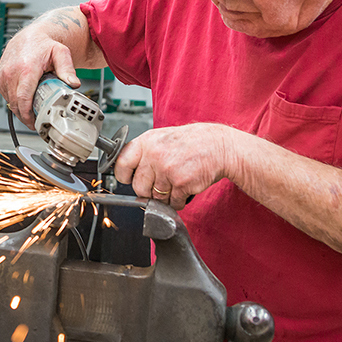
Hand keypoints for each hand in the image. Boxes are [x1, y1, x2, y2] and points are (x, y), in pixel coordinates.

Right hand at [0, 30, 80, 130]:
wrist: (29, 37)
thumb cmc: (44, 45)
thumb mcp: (61, 54)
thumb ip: (68, 70)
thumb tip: (74, 84)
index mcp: (26, 68)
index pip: (23, 98)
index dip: (27, 115)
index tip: (35, 123)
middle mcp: (11, 72)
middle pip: (16, 104)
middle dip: (25, 117)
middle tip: (36, 122)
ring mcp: (3, 76)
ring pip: (10, 102)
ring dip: (20, 109)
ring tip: (32, 110)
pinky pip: (5, 96)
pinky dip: (14, 101)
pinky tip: (24, 100)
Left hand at [114, 123, 247, 206]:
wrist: (220, 147)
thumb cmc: (192, 142)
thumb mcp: (163, 138)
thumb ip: (145, 154)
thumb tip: (128, 173)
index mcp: (147, 142)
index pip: (121, 163)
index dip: (124, 176)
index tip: (128, 179)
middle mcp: (155, 155)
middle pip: (139, 187)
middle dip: (148, 190)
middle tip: (161, 183)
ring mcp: (167, 170)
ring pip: (155, 198)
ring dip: (165, 197)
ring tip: (176, 182)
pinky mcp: (181, 184)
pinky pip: (172, 203)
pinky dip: (178, 201)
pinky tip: (186, 187)